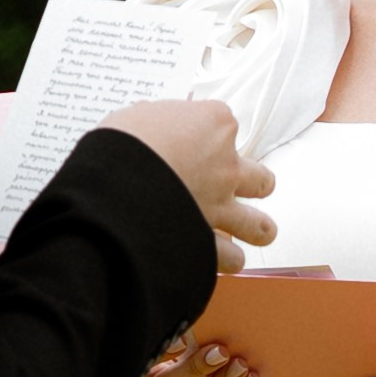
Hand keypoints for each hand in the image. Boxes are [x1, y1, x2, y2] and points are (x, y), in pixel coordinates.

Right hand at [107, 96, 274, 271]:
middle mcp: (226, 166)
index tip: (188, 139)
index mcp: (213, 125)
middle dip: (254, 185)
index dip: (206, 134)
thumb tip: (150, 128)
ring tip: (247, 231)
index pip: (223, 124)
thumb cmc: (124, 144)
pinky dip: (225, 260)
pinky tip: (217, 258)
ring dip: (254, 229)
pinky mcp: (208, 239)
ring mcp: (221, 205)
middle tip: (235, 187)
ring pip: (258, 224)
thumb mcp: (137, 116)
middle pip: (260, 177)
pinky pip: (230, 257)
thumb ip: (154, 123)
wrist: (116, 183)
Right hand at [139, 336, 262, 376]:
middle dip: (194, 368)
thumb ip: (191, 339)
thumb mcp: (193, 352)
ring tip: (242, 367)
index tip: (185, 336)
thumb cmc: (204, 367)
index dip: (161, 350)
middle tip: (222, 351)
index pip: (143, 361)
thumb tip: (201, 322)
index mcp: (144, 372)